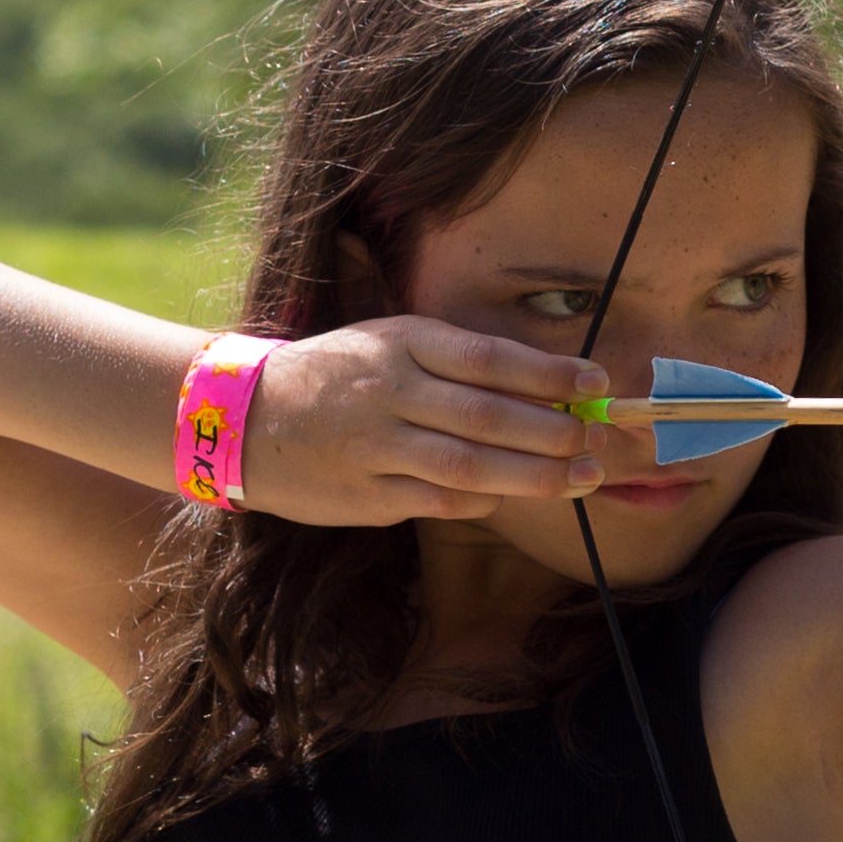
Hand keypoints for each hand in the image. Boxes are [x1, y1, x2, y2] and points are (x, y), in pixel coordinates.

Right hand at [234, 318, 612, 523]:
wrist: (243, 418)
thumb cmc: (334, 376)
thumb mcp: (385, 341)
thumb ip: (453, 361)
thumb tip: (542, 387)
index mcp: (400, 341)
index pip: (489, 357)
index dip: (550, 373)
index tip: (597, 383)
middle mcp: (390, 390)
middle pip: (488, 416)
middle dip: (554, 431)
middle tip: (599, 442)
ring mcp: (375, 446)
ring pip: (469, 465)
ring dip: (533, 475)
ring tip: (579, 477)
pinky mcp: (365, 495)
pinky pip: (438, 500)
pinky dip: (480, 500)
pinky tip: (506, 495)